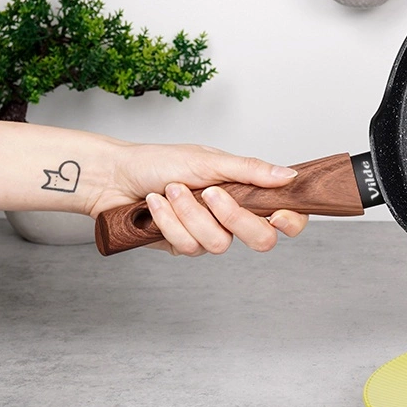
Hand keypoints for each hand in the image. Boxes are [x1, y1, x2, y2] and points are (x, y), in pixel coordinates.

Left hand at [91, 142, 307, 255]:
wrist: (114, 176)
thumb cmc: (159, 161)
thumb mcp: (209, 160)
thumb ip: (251, 170)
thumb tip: (288, 176)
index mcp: (246, 192)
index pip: (287, 216)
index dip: (291, 221)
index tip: (276, 215)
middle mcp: (232, 216)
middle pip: (261, 240)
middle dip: (233, 217)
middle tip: (211, 194)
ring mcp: (209, 233)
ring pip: (219, 244)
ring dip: (189, 213)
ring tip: (171, 190)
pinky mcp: (185, 246)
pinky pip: (189, 246)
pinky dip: (170, 221)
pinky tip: (156, 204)